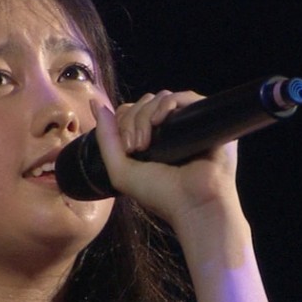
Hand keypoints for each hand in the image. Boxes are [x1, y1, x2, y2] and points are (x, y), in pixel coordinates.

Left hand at [89, 92, 242, 228]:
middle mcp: (169, 129)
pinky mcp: (206, 117)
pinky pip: (184, 96)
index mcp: (151, 140)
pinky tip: (160, 121)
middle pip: (143, 104)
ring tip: (147, 144)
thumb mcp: (121, 171)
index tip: (126, 148)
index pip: (131, 112)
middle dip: (132, 121)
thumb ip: (105, 138)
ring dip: (146, 116)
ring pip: (160, 99)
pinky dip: (167, 103)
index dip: (122, 122)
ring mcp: (187, 122)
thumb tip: (95, 103)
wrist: (196, 205)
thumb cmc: (161, 194)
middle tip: (135, 148)